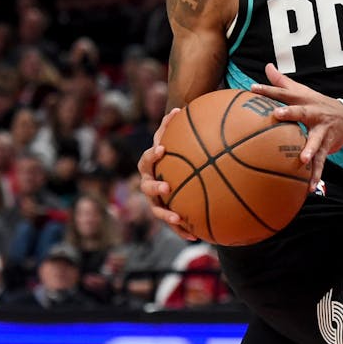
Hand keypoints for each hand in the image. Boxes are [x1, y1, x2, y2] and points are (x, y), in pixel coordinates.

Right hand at [136, 107, 197, 241]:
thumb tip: (180, 107)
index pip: (148, 159)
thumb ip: (173, 127)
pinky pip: (173, 224)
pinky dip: (181, 230)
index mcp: (150, 165)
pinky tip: (195, 236)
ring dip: (166, 214)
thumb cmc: (175, 152)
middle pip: (147, 187)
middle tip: (167, 186)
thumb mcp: (175, 139)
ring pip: (156, 209)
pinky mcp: (165, 213)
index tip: (163, 148)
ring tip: (178, 217)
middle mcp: (149, 183)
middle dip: (155, 187)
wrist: (172, 171)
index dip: (153, 154)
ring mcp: (155, 200)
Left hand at [250, 63, 342, 190]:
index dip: (269, 90)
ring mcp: (322, 131)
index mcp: (305, 101)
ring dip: (310, 150)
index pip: (285, 94)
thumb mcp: (303, 91)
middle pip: (301, 112)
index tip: (252, 89)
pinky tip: (310, 187)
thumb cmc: (318, 104)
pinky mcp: (327, 146)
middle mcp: (314, 114)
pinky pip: (321, 162)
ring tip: (303, 160)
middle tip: (277, 115)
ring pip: (315, 141)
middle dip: (290, 113)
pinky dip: (316, 175)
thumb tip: (267, 67)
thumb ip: (283, 82)